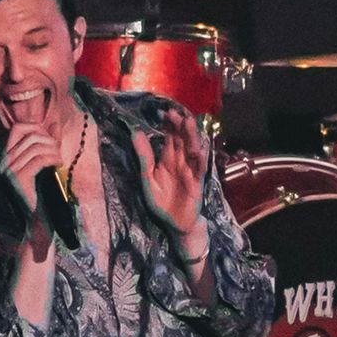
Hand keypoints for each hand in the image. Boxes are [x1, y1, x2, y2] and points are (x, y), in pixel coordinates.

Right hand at [0, 122, 66, 222]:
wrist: (37, 218)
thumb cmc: (42, 190)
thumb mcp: (44, 162)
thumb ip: (48, 143)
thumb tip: (54, 124)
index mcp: (6, 155)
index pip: (17, 128)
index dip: (35, 127)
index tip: (50, 137)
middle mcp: (4, 161)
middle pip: (30, 137)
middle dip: (49, 140)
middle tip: (59, 151)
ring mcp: (9, 170)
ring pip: (36, 147)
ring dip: (53, 150)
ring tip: (60, 159)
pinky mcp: (18, 178)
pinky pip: (39, 159)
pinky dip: (52, 159)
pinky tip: (59, 164)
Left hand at [132, 110, 209, 238]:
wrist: (176, 224)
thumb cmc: (162, 203)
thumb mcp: (148, 179)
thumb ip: (144, 157)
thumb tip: (135, 133)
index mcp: (168, 159)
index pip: (170, 137)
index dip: (169, 124)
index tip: (165, 112)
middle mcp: (181, 161)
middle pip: (182, 139)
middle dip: (180, 125)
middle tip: (175, 113)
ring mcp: (191, 170)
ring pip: (193, 149)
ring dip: (191, 136)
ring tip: (188, 122)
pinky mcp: (198, 182)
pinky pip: (200, 168)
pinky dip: (200, 158)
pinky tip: (198, 149)